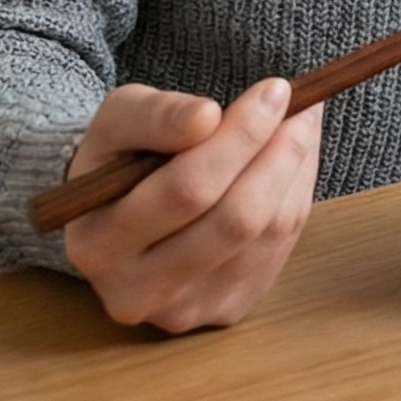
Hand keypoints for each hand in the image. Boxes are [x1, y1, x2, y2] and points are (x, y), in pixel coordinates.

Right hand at [60, 78, 323, 331]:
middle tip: (302, 105)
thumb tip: (207, 116)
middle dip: (277, 154)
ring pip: (265, 235)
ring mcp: (186, 309)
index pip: (185, 190)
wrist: (120, 212)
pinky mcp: (226, 309)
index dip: (238, 138)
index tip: (275, 90)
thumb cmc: (120, 158)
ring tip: (302, 124)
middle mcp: (137, 291)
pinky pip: (279, 249)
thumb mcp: (119, 120)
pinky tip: (294, 162)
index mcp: (98, 243)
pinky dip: (296, 197)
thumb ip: (154, 114)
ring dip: (295, 172)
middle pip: (232, 220)